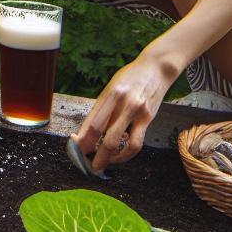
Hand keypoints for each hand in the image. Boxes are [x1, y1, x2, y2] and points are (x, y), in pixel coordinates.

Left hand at [72, 53, 177, 172]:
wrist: (156, 68)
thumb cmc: (130, 78)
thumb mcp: (111, 88)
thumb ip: (101, 109)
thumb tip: (87, 133)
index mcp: (109, 94)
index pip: (91, 123)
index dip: (82, 140)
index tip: (75, 148)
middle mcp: (122, 103)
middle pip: (102, 135)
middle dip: (92, 153)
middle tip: (87, 164)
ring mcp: (137, 111)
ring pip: (120, 143)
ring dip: (109, 159)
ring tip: (103, 164)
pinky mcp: (148, 118)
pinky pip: (136, 143)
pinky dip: (126, 154)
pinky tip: (119, 155)